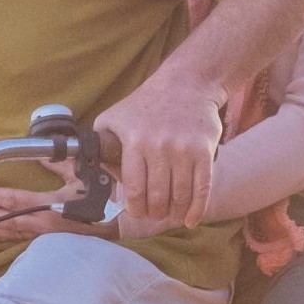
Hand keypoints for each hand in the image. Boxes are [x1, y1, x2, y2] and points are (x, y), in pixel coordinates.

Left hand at [0, 163, 111, 241]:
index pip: (15, 200)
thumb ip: (58, 164)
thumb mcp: (80, 174)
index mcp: (50, 206)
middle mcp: (45, 224)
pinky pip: (26, 240)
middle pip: (9, 221)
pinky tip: (2, 238)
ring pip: (16, 234)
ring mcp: (48, 236)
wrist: (120, 222)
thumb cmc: (101, 196)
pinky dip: (11, 238)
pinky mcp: (53, 242)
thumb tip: (40, 154)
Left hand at [94, 74, 223, 228]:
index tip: (137, 212)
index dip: (135, 209)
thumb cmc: (146, 104)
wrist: (187, 84)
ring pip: (179, 196)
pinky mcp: (204, 151)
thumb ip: (102, 145)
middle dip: (154, 213)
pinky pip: (202, 188)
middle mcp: (159, 147)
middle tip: (154, 214)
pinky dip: (196, 209)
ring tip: (170, 214)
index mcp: (134, 142)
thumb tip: (98, 174)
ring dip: (174, 213)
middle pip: (157, 197)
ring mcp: (184, 150)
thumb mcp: (113, 118)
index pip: (134, 189)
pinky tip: (190, 220)